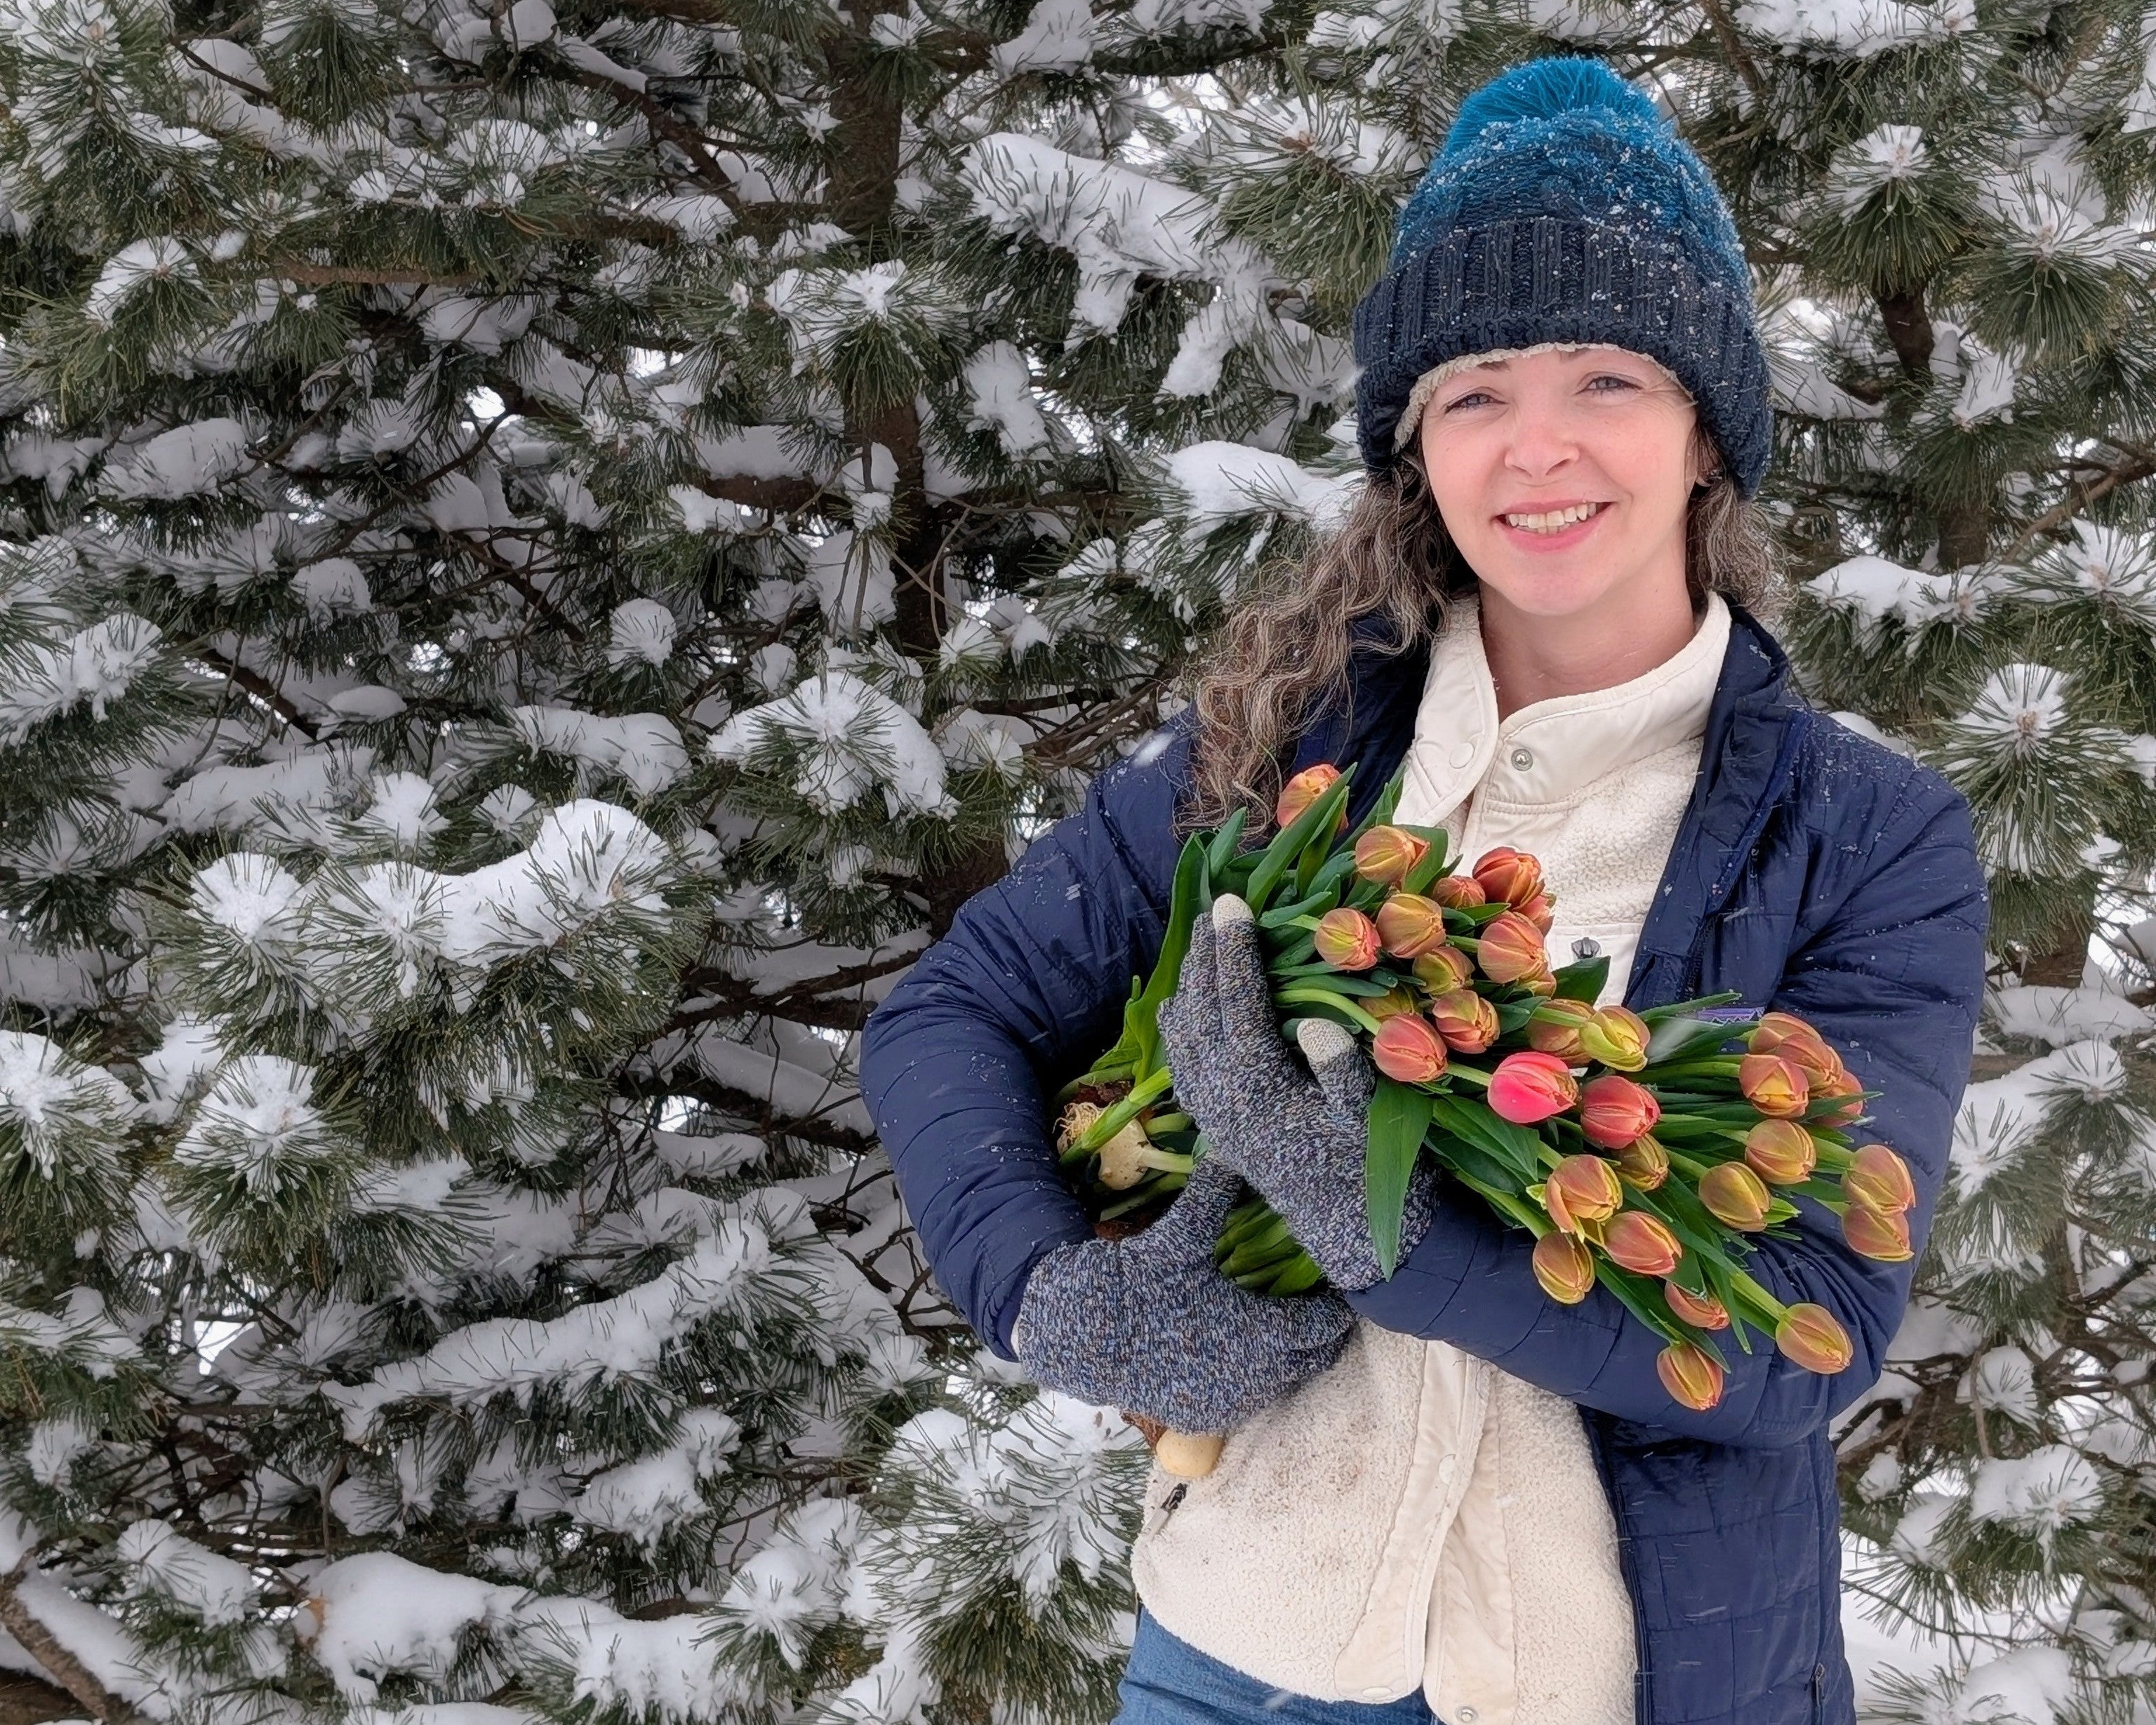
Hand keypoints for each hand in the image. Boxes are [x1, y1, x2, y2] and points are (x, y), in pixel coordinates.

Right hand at [1011, 1157, 1354, 1431]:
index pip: (1321, 1327)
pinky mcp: (1208, 1417)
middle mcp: (1255, 1377)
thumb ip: (1214, 1193)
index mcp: (1261, 1333)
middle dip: (1321, 1335)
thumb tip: (1231, 1145)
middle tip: (1320, 1306)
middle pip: (1312, 1360)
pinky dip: (1259, 1379)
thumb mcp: (1181, 1237)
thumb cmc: (1142, 1284)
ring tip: (1289, 1327)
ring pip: (1284, 1383)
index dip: (1332, 1308)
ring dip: (1292, 1358)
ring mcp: (1232, 1403)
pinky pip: (1251, 1400)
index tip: (1338, 1290)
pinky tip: (1248, 1354)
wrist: (1086, 1336)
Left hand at [1157, 894, 1435, 1290]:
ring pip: (1187, 1039)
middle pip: (1203, 1013)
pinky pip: (1187, 1068)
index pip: (1239, 1003)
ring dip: (1191, 989)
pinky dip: (1183, 1032)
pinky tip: (1184, 1013)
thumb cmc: (1370, 1173)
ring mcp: (1216, 1117)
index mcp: (1258, 1090)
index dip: (1234, 949)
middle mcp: (1224, 1101)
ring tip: (1196, 949)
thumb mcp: (1368, 1121)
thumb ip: (1342, 1074)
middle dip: (1205, 958)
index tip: (1230, 903)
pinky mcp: (1220, 1130)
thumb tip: (1317, 1026)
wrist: (1353, 1239)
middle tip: (1209, 911)